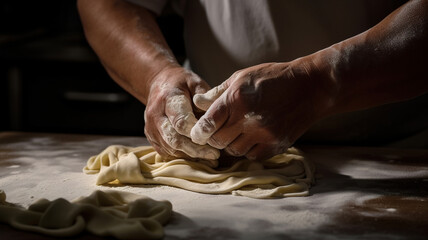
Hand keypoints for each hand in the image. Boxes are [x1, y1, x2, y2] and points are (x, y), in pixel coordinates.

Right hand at [144, 67, 219, 161]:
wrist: (159, 84)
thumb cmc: (182, 84)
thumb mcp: (196, 83)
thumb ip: (206, 98)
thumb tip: (217, 116)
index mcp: (168, 99)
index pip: (181, 121)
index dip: (197, 132)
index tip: (214, 136)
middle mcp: (156, 115)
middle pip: (174, 139)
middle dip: (196, 149)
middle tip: (215, 155)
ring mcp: (151, 128)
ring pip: (171, 148)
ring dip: (191, 155)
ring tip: (210, 157)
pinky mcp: (152, 138)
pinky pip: (168, 152)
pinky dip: (184, 155)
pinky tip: (198, 155)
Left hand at [190, 60, 334, 160]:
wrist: (311, 88)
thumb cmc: (273, 78)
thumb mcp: (242, 77)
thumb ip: (218, 92)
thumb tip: (198, 103)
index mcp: (236, 99)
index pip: (206, 124)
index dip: (198, 132)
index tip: (198, 133)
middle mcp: (248, 119)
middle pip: (217, 141)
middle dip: (214, 137)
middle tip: (220, 129)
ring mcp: (263, 135)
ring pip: (233, 151)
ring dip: (231, 144)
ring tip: (238, 131)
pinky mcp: (276, 145)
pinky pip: (251, 156)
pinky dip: (248, 150)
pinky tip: (253, 137)